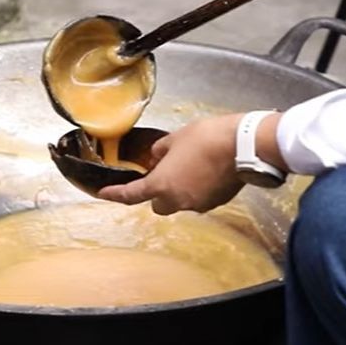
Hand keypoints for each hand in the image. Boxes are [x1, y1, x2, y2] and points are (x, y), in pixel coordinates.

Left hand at [97, 114, 245, 214]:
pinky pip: (200, 199)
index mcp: (161, 185)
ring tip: (189, 168)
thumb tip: (156, 157)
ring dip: (179, 191)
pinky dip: (198, 189)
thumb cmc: (205, 138)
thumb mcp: (175, 138)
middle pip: (158, 205)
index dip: (115, 195)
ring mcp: (198, 204)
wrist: (241, 146)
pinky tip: (206, 171)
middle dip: (156, 195)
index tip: (104, 194)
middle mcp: (178, 200)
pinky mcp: (216, 202)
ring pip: (180, 203)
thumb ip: (160, 151)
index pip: (131, 195)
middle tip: (161, 177)